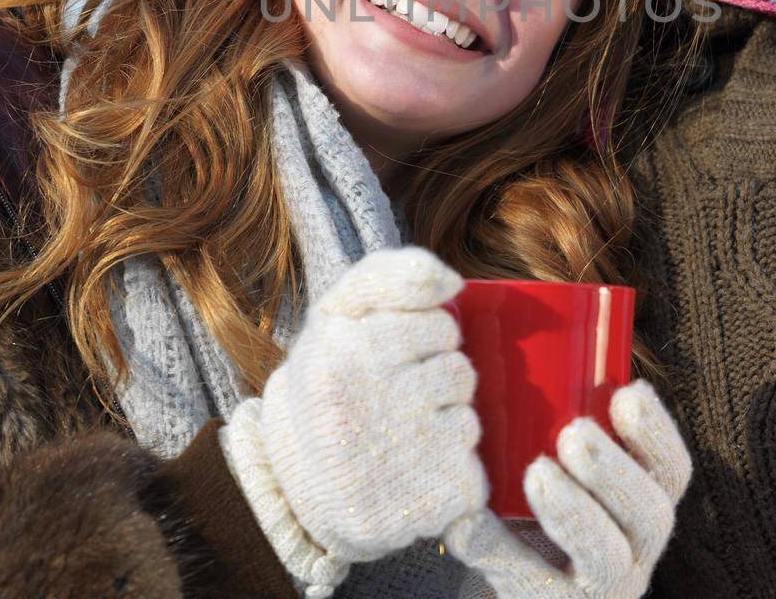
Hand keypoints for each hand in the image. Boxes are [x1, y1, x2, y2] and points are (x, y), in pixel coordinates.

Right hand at [220, 247, 486, 595]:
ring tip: (401, 436)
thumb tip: (452, 281)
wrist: (302, 484)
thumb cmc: (332, 383)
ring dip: (446, 421)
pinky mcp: (431, 501)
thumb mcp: (338, 315)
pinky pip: (473, 463)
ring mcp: (402, 458)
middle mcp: (371, 405)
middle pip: (460, 370)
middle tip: (395, 400)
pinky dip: (451, 466)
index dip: (422, 340)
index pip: (441, 326)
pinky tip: (413, 472)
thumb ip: (388, 275)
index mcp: (345, 354)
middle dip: (436, 379)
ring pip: (469, 419)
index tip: (388, 360)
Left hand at [445, 379, 691, 598]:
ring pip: (611, 560)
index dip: (657, 432)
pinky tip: (465, 526)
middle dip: (616, 470)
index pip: (672, 470)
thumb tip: (497, 319)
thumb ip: (539, 414)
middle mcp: (634, 551)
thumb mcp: (539, 458)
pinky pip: (537, 591)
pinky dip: (499, 554)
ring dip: (576, 513)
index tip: (626, 391)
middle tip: (574, 432)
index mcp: (640, 502)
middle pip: (653, 514)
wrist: (493, 591)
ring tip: (536, 472)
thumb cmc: (516, 504)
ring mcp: (601, 593)